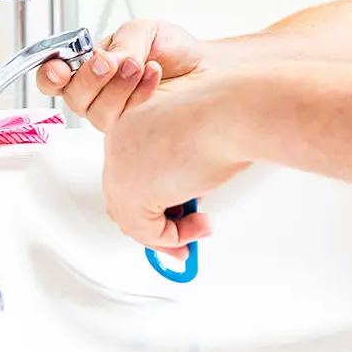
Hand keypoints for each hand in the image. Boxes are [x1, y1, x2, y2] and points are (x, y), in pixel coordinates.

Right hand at [36, 19, 204, 132]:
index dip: (50, 74)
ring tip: (140, 65)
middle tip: (111, 62)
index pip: (54, 77)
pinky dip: (139, 95)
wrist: (206, 67)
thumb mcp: (142, 31)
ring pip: (98, 112)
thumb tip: (107, 60)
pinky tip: (153, 76)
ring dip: (118, 86)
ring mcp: (115, 116)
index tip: (59, 68)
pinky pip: (124, 122)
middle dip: (90, 77)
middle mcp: (96, 95)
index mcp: (89, 67)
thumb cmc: (172, 50)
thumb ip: (120, 43)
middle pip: (74, 97)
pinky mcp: (134, 132)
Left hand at [100, 68, 243, 256]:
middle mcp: (118, 144)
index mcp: (130, 124)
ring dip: (170, 234)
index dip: (154, 201)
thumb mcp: (193, 145)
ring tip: (202, 226)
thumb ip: (177, 173)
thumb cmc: (225, 116)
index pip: (128, 174)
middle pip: (124, 200)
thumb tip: (180, 202)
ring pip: (133, 220)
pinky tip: (201, 224)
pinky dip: (176, 237)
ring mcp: (120, 168)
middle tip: (187, 234)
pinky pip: (148, 232)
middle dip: (158, 225)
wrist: (233, 113)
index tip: (177, 215)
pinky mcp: (133, 193)